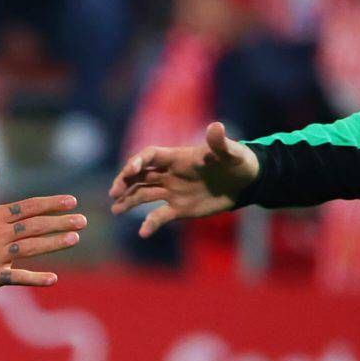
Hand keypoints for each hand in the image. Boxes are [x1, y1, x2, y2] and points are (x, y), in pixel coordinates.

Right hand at [0, 162, 83, 291]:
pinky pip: (18, 278)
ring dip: (55, 243)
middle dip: (61, 222)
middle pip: (36, 226)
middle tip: (83, 221)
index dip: (51, 203)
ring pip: (32, 248)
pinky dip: (36, 278)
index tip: (71, 201)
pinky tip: (53, 278)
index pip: (28, 207)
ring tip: (74, 238)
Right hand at [108, 121, 257, 236]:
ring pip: (144, 194)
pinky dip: (150, 224)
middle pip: (140, 175)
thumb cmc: (238, 161)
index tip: (130, 170)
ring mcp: (173, 191)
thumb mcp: (232, 152)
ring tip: (115, 209)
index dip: (139, 161)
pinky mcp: (179, 209)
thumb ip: (220, 143)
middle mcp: (170, 174)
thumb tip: (216, 126)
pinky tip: (143, 234)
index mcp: (178, 157)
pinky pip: (160, 216)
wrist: (245, 182)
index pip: (151, 155)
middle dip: (125, 181)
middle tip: (114, 192)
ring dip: (128, 200)